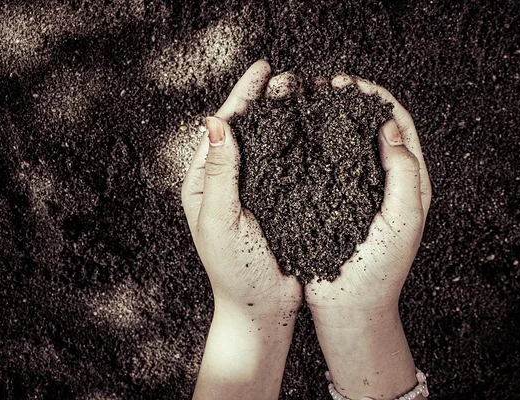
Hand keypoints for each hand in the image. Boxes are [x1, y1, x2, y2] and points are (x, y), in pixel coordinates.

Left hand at [182, 61, 301, 317]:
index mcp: (204, 183)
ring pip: (269, 144)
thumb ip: (219, 174)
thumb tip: (216, 121)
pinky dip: (299, 146)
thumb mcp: (221, 223)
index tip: (263, 69)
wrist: (262, 309)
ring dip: (285, 118)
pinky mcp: (277, 202)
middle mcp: (227, 182)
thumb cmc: (236, 273)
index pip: (222, 128)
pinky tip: (315, 132)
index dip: (242, 96)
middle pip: (246, 130)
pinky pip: (287, 166)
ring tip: (305, 95)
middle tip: (289, 78)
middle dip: (265, 100)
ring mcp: (253, 191)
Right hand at [305, 75, 431, 399]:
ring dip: (326, 118)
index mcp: (407, 181)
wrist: (349, 308)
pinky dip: (310, 144)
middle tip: (321, 85)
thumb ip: (405, 174)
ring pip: (342, 141)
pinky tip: (292, 134)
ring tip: (305, 100)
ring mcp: (352, 188)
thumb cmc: (380, 270)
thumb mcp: (402, 221)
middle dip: (347, 100)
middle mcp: (380, 179)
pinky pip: (321, 164)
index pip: (397, 124)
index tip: (349, 84)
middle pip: (367, 126)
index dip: (376, 98)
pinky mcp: (328, 200)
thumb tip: (390, 128)